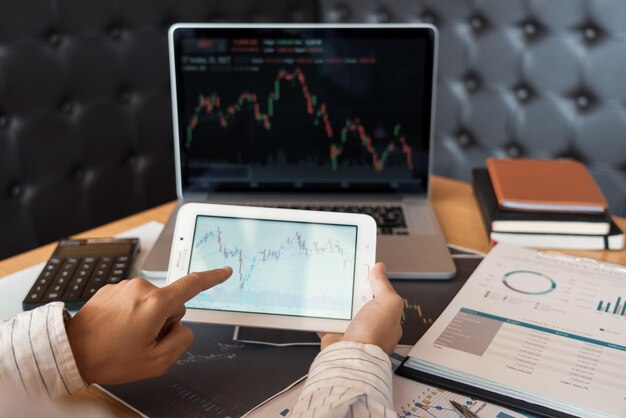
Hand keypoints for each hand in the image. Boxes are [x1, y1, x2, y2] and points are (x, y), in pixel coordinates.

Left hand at [66, 267, 232, 383]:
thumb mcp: (156, 362)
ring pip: (152, 302)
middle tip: (143, 341)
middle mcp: (142, 288)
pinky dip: (131, 314)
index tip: (225, 272)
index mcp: (156, 303)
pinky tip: (116, 329)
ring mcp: (125, 286)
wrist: (70, 351)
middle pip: (172, 303)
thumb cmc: (109, 358)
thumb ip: (182, 342)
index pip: (193, 285)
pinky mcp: (112, 289)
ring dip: (146, 318)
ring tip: (125, 337)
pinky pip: (134, 300)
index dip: (213, 278)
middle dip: (165, 321)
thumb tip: (182, 328)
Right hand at [319, 262, 402, 354]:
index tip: (362, 270)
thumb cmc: (373, 336)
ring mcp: (352, 332)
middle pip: (360, 301)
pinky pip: (327, 322)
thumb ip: (383, 286)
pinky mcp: (335, 336)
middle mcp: (370, 327)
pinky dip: (322, 315)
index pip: (381, 295)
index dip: (373, 282)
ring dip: (337, 302)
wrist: (351, 358)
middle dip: (352, 291)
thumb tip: (380, 269)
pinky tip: (318, 306)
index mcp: (387, 319)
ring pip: (343, 311)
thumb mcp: (388, 304)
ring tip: (330, 286)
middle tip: (343, 276)